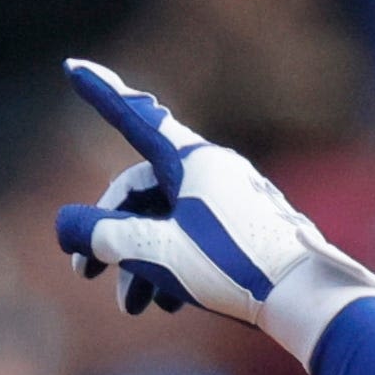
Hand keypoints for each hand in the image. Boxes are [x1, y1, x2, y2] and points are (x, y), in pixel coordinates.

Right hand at [52, 58, 374, 362]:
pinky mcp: (253, 231)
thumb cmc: (234, 269)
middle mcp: (215, 171)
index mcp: (191, 159)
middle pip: (144, 191)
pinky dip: (176, 267)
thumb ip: (103, 236)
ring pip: (171, 223)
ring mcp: (236, 201)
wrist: (308, 300)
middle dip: (111, 234)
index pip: (133, 117)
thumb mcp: (157, 253)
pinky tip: (169, 304)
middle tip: (84, 274)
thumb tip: (65, 227)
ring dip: (142, 263)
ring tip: (133, 307)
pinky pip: (201, 240)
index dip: (99, 94)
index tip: (74, 67)